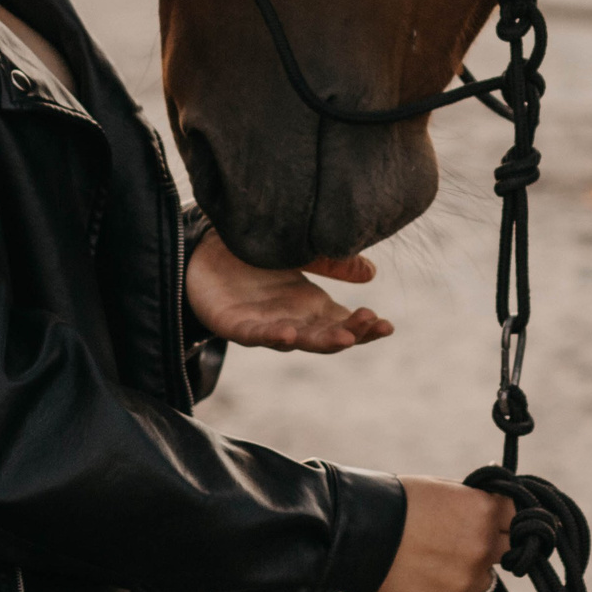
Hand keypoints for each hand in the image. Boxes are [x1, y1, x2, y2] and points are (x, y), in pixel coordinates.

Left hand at [185, 230, 394, 352]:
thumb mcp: (302, 254)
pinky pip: (254, 334)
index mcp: (310, 307)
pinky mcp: (233, 324)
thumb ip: (332, 263)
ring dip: (319, 341)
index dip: (366, 328)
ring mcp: (264, 325)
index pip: (344, 323)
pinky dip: (271, 336)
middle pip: (326, 335)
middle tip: (370, 325)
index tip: (387, 325)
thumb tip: (372, 272)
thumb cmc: (255, 255)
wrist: (203, 249)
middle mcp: (292, 321)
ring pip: (295, 340)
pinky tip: (288, 334)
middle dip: (350, 334)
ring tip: (343, 338)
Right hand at [375, 477, 513, 591]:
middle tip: (467, 541)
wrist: (359, 534)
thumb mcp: (442, 489)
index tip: (499, 521)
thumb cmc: (398, 502)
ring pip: (485, 578)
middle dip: (493, 545)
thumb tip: (498, 499)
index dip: (506, 518)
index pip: (519, 516)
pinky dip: (449, 591)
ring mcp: (468, 578)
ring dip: (469, 570)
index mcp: (484, 509)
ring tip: (433, 558)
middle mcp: (483, 545)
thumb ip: (474, 499)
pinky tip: (423, 576)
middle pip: (510, 551)